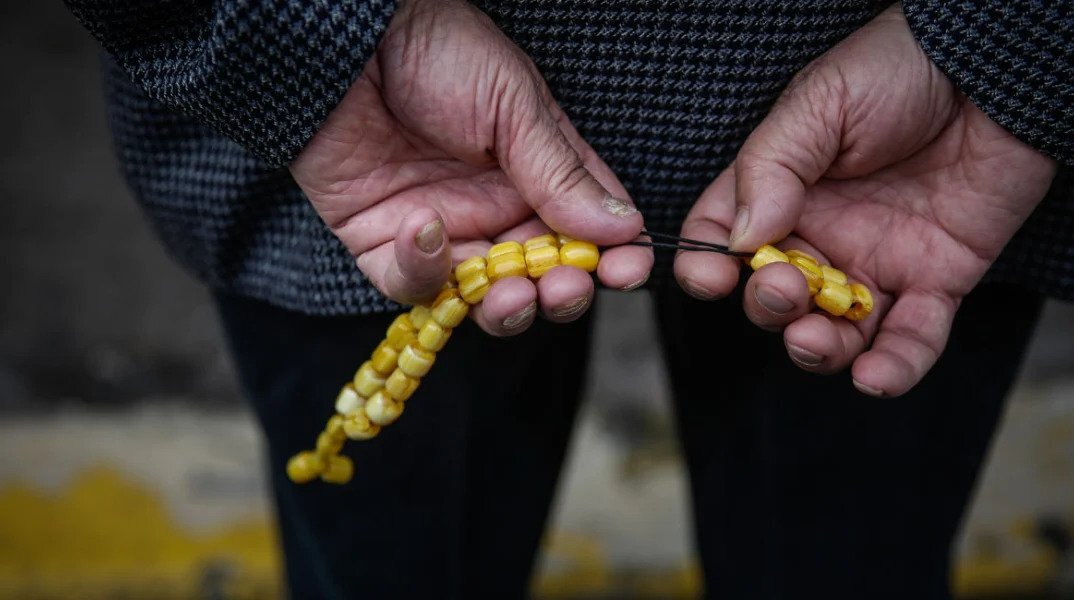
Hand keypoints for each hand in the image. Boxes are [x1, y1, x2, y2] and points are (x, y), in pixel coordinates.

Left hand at [291, 0, 651, 334]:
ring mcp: (443, 232)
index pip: (587, 231)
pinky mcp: (385, 245)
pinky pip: (414, 285)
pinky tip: (427, 227)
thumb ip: (562, 172)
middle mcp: (494, 210)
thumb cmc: (437, 52)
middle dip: (559, 294)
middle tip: (563, 288)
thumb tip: (625, 227)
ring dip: (503, 306)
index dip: (611, 259)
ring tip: (511, 292)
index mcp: (538, 174)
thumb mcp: (513, 104)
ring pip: (482, 301)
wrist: (347, 44)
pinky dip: (425, 270)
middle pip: (539, 279)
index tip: (627, 272)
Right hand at [674, 5, 1055, 396]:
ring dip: (816, 350)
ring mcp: (874, 263)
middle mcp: (820, 236)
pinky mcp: (934, 282)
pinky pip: (910, 339)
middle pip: (772, 297)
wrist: (993, 73)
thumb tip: (741, 240)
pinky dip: (893, 368)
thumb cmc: (898, 71)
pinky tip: (874, 378)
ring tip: (814, 340)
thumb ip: (771, 168)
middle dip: (768, 306)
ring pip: (833, 332)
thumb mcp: (818, 103)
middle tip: (784, 288)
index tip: (712, 278)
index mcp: (779, 192)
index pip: (723, 241)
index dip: (707, 266)